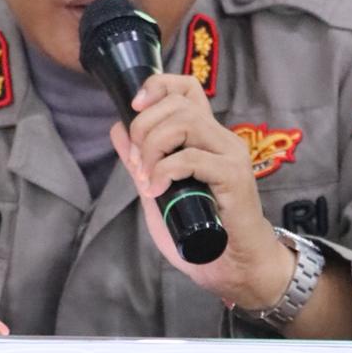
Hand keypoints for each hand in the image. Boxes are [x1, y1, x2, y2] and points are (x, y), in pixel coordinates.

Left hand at [110, 73, 294, 312]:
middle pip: (179, 103)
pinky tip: (157, 190)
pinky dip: (165, 170)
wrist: (234, 267)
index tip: (135, 106)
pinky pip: (192, 157)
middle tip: (136, 161)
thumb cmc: (201, 230)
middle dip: (144, 126)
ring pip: (185, 123)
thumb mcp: (159, 188)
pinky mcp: (234, 176)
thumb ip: (141, 159)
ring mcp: (230, 154)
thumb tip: (117, 129)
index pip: (187, 87)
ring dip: (153, 146)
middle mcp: (221, 138)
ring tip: (146, 177)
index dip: (158, 85)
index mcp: (206, 136)